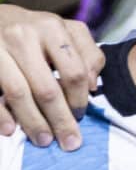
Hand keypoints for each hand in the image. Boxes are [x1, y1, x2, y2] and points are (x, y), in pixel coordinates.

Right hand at [0, 3, 100, 148]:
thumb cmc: (37, 31)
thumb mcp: (67, 32)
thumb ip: (87, 54)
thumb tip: (92, 86)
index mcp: (52, 28)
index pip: (73, 71)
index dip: (80, 98)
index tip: (82, 115)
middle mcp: (24, 37)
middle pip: (47, 88)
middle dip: (60, 119)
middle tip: (69, 141)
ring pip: (19, 94)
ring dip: (33, 122)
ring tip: (44, 140)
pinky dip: (1, 114)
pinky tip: (10, 130)